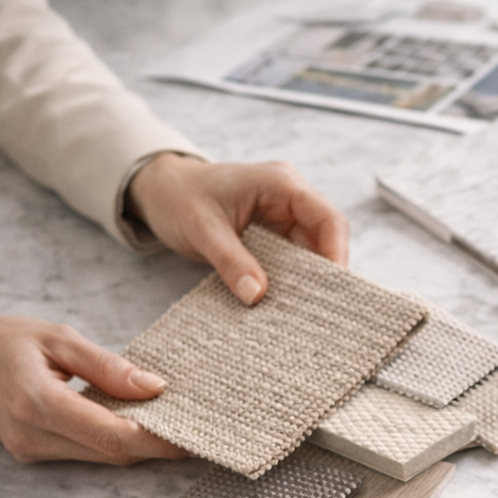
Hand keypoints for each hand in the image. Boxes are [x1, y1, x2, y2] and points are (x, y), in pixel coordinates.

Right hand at [0, 313, 186, 464]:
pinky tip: (136, 425)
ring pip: (101, 458)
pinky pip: (86, 454)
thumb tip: (154, 387)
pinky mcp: (33, 454)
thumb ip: (107, 365)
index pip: (111, 434)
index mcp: (39, 403)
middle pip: (112, 454)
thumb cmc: (1, 341)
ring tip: (174, 425)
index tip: (192, 436)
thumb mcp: (57, 338)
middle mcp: (34, 436)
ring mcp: (32, 451)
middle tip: (197, 431)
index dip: (156, 440)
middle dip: (156, 447)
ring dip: (138, 446)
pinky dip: (114, 443)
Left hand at [127, 153, 349, 303]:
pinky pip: (290, 263)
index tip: (333, 289)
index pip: (328, 220)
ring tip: (301, 312)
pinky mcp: (272, 238)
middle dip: (323, 275)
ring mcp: (282, 220)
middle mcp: (289, 201)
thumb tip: (258, 295)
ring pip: (309, 256)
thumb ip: (231, 261)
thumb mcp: (202, 229)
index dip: (336, 254)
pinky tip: (282, 304)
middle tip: (319, 310)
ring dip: (306, 282)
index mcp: (281, 185)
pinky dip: (288, 283)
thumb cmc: (180, 197)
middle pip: (325, 241)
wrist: (160, 190)